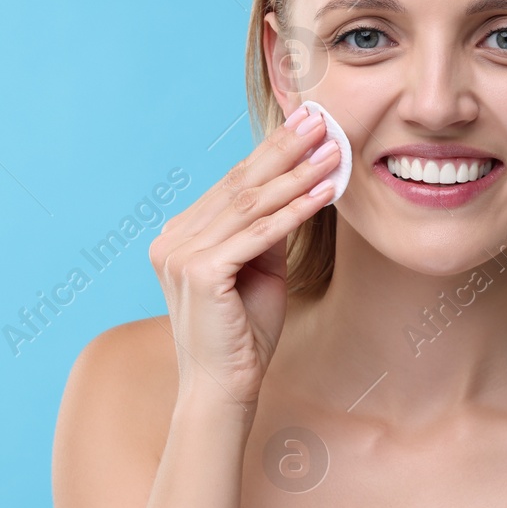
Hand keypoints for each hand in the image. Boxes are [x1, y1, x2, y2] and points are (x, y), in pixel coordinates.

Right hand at [148, 105, 339, 407]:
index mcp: (179, 235)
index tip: (306, 125)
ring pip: (252, 204)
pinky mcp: (201, 271)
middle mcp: (173, 238)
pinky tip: (323, 192)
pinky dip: (295, 210)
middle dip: (285, 148)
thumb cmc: (243, 335)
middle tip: (321, 119)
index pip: (232, 183)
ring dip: (298, 174)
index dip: (272, 152)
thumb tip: (297, 188)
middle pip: (240, 183)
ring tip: (333, 151)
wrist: (223, 388)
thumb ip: (266, 231)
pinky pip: (258, 233)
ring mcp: (180, 253)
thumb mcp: (259, 270)